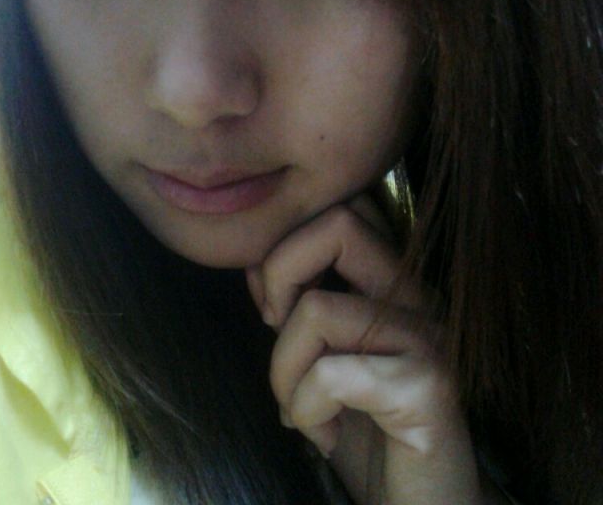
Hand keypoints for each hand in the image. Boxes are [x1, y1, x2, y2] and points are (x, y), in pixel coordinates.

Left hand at [245, 194, 483, 504]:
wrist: (422, 502)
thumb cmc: (366, 429)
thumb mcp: (321, 358)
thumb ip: (299, 306)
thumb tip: (257, 267)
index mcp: (391, 284)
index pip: (348, 210)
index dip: (289, 240)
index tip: (273, 301)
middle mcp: (415, 297)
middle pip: (338, 224)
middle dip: (279, 273)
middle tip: (275, 328)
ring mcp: (425, 337)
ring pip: (315, 309)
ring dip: (283, 370)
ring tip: (299, 408)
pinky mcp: (428, 386)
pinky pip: (330, 375)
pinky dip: (305, 409)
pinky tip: (323, 435)